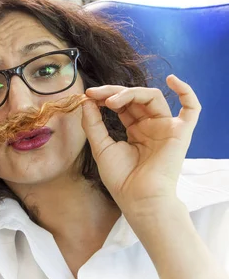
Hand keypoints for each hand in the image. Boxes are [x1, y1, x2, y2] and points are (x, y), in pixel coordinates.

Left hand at [81, 75, 200, 212]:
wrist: (138, 198)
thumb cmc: (121, 178)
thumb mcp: (101, 146)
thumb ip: (93, 123)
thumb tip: (87, 101)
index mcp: (135, 130)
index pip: (122, 104)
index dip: (105, 96)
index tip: (87, 96)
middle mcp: (151, 126)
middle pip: (135, 97)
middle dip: (113, 92)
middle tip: (94, 94)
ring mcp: (166, 128)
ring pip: (152, 97)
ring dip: (130, 93)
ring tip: (111, 101)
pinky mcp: (180, 132)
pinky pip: (192, 108)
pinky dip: (185, 91)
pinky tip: (172, 80)